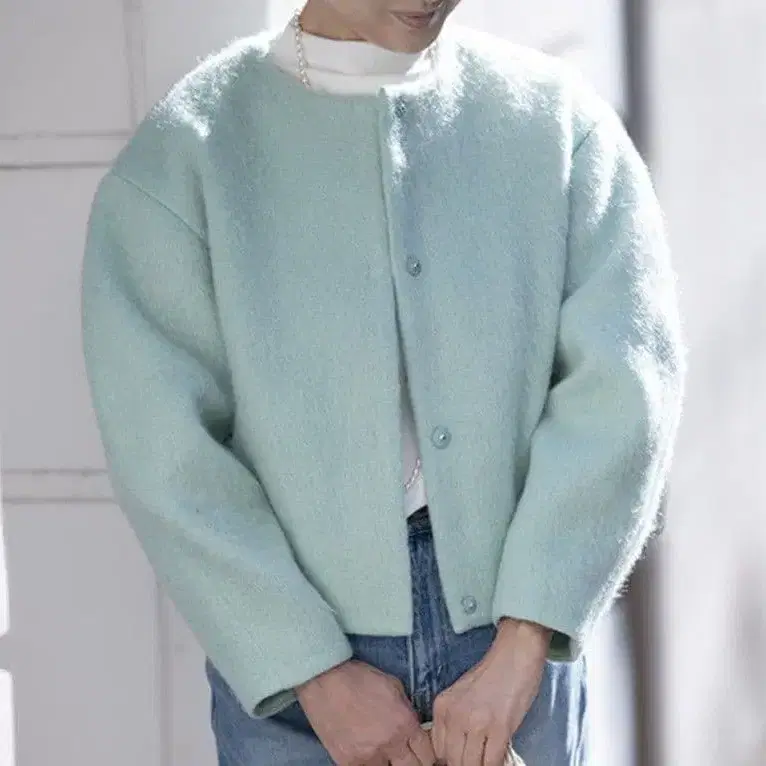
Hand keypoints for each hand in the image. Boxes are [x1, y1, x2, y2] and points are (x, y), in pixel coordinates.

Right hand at [296, 659, 436, 765]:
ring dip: (389, 763)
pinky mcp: (347, 763)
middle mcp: (390, 744)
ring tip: (385, 753)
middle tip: (405, 756)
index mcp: (405, 723)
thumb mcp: (393, 686)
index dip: (426, 754)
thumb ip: (407, 710)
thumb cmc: (359, 678)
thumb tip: (413, 725)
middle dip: (412, 762)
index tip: (420, 752)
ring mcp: (368, 756)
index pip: (427, 754)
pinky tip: (367, 754)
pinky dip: (369, 764)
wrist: (325, 680)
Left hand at [429, 618, 550, 765]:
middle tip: (477, 758)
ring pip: (471, 765)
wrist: (515, 654)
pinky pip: (492, 762)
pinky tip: (500, 758)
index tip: (463, 757)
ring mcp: (476, 723)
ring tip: (487, 758)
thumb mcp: (461, 695)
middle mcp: (454, 715)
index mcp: (442, 706)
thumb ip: (454, 720)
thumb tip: (455, 750)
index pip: (438, 750)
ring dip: (480, 765)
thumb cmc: (492, 674)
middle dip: (465, 764)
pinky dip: (496, 765)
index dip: (451, 759)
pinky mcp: (499, 728)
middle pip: (453, 760)